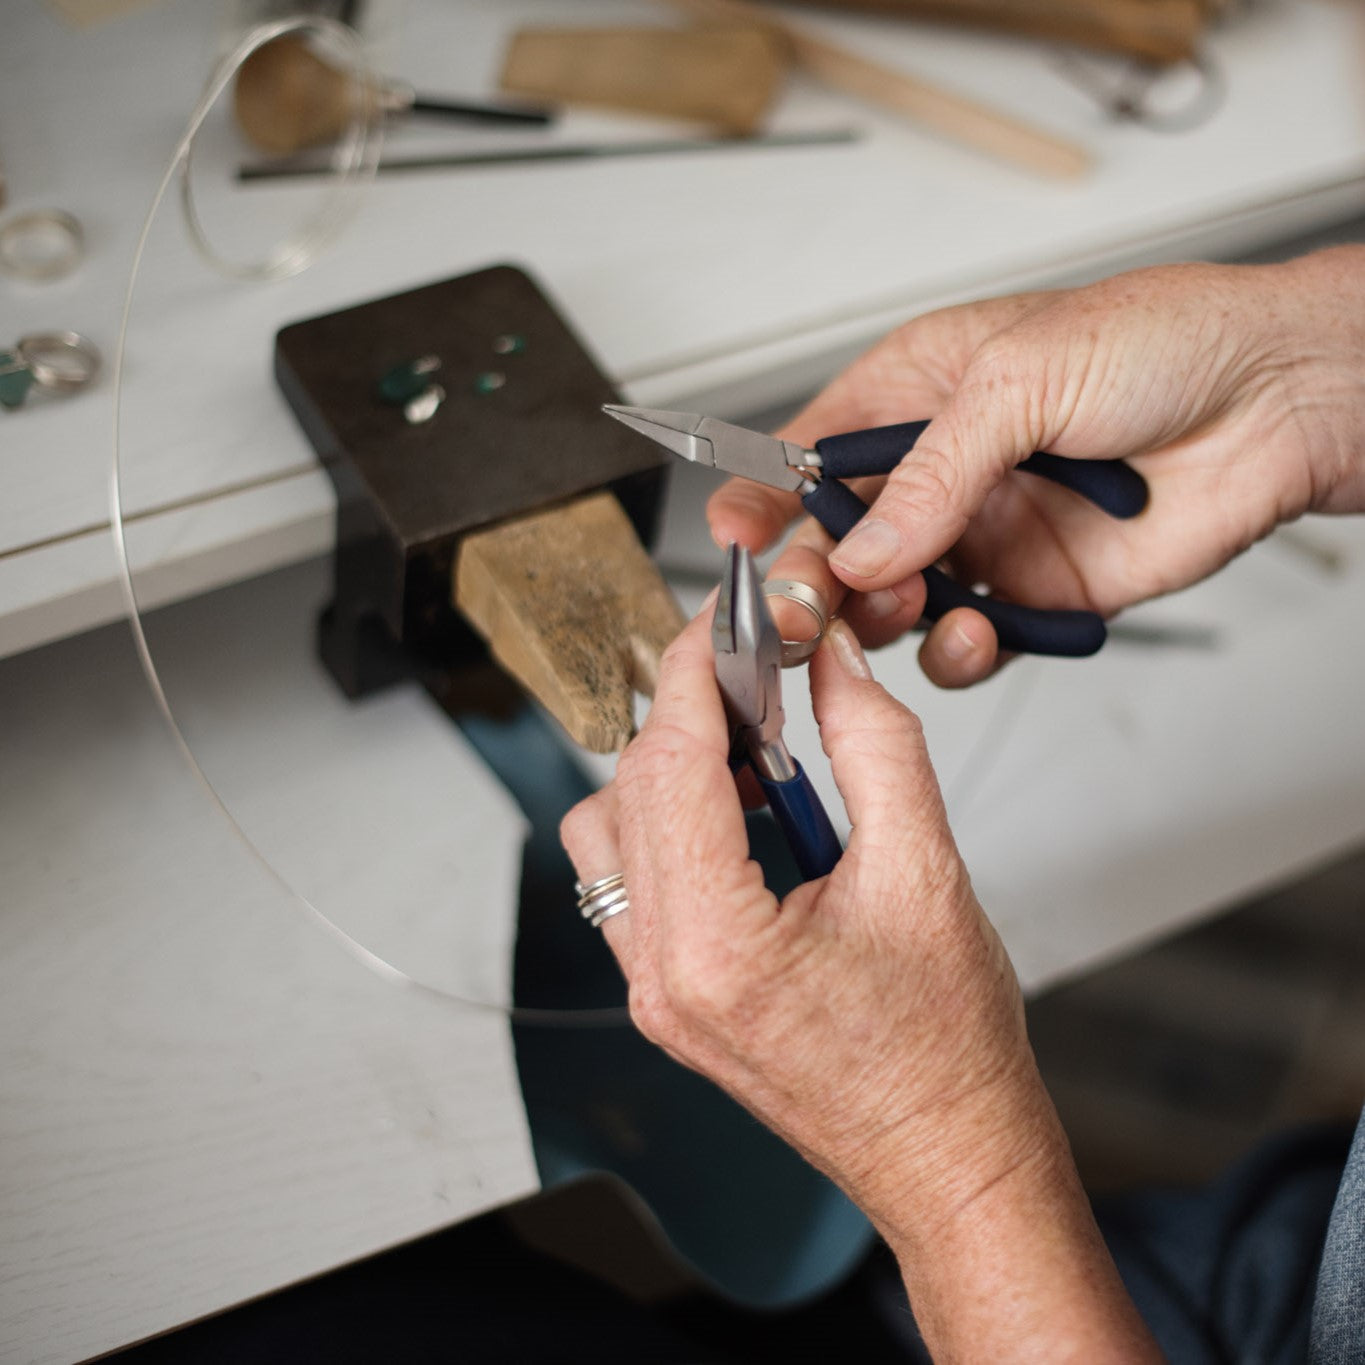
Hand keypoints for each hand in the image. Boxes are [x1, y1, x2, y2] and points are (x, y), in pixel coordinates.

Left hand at [561, 610, 1157, 1360]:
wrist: (947, 1158)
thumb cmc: (947, 1053)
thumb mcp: (927, 873)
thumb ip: (875, 746)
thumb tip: (835, 664)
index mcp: (717, 948)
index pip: (668, 763)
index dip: (692, 670)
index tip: (720, 618)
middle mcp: (661, 976)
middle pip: (629, 788)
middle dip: (687, 711)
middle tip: (757, 673)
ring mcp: (653, 992)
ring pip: (609, 832)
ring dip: (670, 770)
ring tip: (757, 755)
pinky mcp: (665, 995)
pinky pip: (632, 879)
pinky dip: (673, 822)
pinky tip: (745, 813)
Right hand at [709, 248, 1364, 686]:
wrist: (1277, 403)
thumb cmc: (1162, 344)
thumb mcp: (1021, 377)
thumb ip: (931, 473)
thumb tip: (863, 548)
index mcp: (916, 393)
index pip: (809, 453)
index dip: (763, 497)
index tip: (731, 536)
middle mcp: (940, 472)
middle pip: (838, 539)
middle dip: (812, 575)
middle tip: (803, 604)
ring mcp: (982, 538)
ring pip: (890, 601)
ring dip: (881, 617)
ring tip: (904, 607)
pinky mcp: (1028, 595)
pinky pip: (964, 643)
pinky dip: (958, 652)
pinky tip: (976, 631)